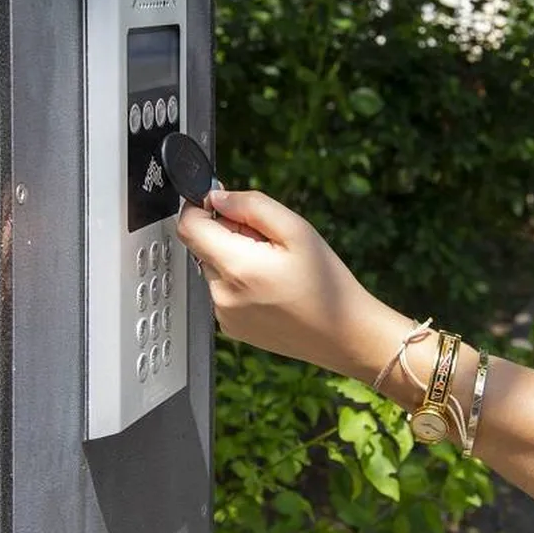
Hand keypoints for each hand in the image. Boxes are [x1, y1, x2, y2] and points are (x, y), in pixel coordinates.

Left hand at [176, 190, 411, 379]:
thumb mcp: (297, 230)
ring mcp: (225, 315)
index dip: (199, 206)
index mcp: (237, 267)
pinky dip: (239, 282)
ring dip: (234, 258)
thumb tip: (216, 197)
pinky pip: (223, 291)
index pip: (188, 227)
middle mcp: (223, 294)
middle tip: (268, 241)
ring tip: (275, 269)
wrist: (345, 335)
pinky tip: (272, 288)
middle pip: (203, 246)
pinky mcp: (232, 327)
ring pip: (214, 268)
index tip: (219, 201)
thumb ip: (251, 206)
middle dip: (228, 233)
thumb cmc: (328, 285)